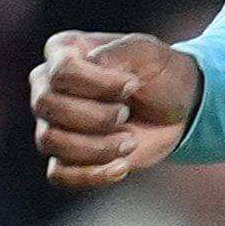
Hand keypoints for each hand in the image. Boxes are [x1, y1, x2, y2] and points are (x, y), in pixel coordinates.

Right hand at [30, 30, 203, 187]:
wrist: (178, 109)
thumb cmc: (158, 73)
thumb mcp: (147, 52)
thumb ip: (117, 52)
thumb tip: (90, 64)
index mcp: (63, 51)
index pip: (61, 70)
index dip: (98, 83)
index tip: (132, 85)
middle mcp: (48, 86)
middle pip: (46, 104)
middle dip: (95, 115)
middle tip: (126, 113)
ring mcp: (52, 123)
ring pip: (50, 140)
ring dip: (95, 147)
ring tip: (130, 142)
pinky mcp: (66, 157)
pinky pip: (58, 174)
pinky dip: (92, 174)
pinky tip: (122, 166)